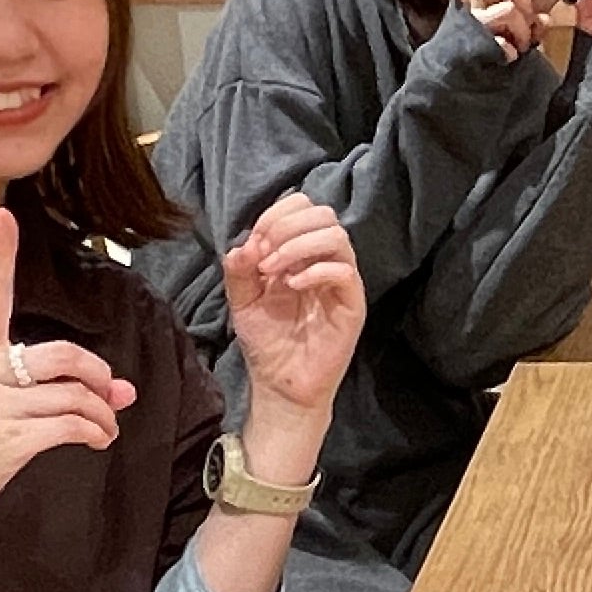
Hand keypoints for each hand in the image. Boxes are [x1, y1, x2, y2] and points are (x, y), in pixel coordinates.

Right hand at [0, 210, 136, 550]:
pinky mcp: (6, 439)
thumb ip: (53, 389)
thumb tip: (121, 390)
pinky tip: (95, 442)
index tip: (4, 216)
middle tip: (111, 396)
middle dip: (99, 376)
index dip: (1, 255)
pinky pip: (71, 425)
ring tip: (105, 428)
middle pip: (65, 354)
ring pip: (75, 395)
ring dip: (103, 415)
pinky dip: (95, 434)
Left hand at [221, 193, 365, 433]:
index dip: (277, 214)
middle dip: (286, 227)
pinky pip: (344, 272)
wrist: (280, 384)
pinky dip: (315, 271)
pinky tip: (292, 286)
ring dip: (298, 246)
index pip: (302, 207)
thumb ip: (239, 270)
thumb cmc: (266, 341)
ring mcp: (341, 283)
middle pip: (323, 214)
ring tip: (274, 271)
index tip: (254, 242)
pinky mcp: (352, 305)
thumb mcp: (242, 300)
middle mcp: (324, 261)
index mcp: (300, 253)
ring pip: (337, 236)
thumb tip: (245, 243)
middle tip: (263, 256)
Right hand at [409, 0, 535, 59]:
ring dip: (522, 32)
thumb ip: (528, 20)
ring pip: (509, 11)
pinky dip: (512, 53)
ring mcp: (472, 26)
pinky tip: (505, 58)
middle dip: (522, 0)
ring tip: (514, 45)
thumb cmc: (494, 55)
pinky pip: (507, 44)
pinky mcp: (477, 46)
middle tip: (522, 23)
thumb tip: (546, 19)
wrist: (470, 87)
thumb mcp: (509, 32)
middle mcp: (468, 8)